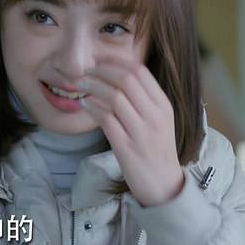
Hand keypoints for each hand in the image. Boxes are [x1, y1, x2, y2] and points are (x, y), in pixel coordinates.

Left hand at [80, 57, 183, 206]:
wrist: (163, 185)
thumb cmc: (156, 149)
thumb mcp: (158, 120)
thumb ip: (143, 100)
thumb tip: (115, 75)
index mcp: (163, 106)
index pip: (140, 72)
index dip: (115, 61)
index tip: (99, 59)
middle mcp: (155, 116)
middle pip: (125, 80)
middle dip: (101, 70)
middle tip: (85, 70)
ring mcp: (142, 133)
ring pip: (114, 97)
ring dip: (93, 86)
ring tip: (80, 85)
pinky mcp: (127, 148)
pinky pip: (106, 119)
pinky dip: (92, 108)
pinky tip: (85, 105)